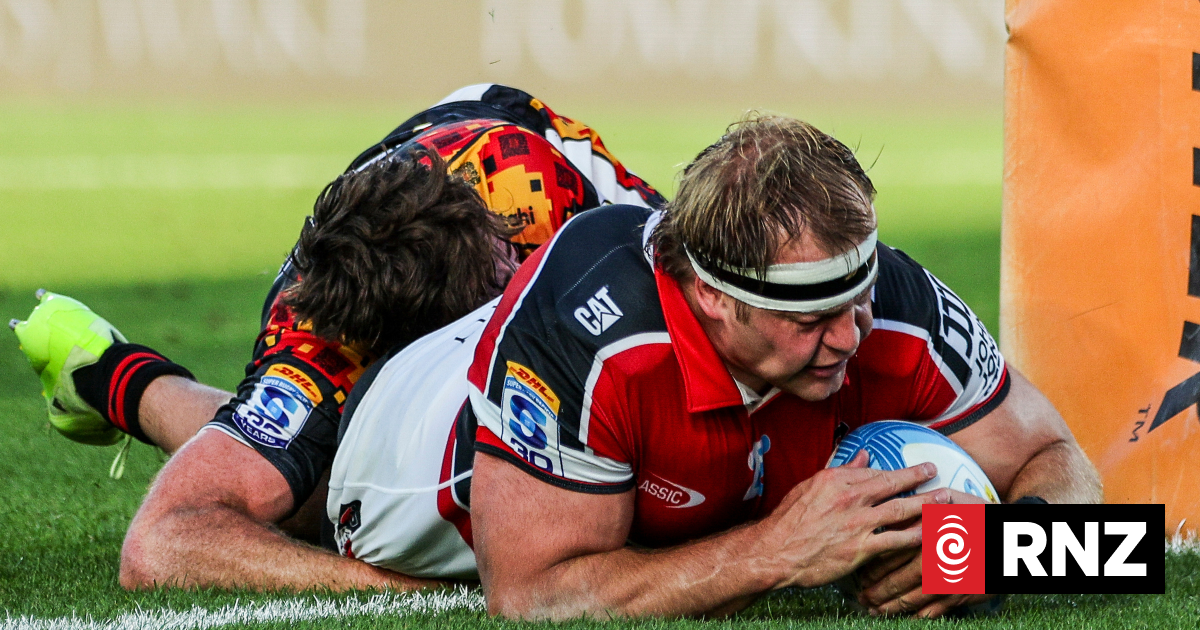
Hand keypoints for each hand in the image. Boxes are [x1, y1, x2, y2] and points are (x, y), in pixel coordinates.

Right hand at [756, 451, 950, 589]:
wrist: (776, 551)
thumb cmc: (788, 520)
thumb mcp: (810, 487)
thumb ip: (840, 472)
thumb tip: (863, 456)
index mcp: (837, 480)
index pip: (876, 472)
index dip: (899, 471)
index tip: (914, 468)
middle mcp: (851, 498)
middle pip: (894, 485)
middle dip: (919, 478)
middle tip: (937, 472)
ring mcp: (858, 523)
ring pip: (902, 510)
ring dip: (927, 504)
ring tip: (946, 499)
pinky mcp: (861, 548)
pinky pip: (896, 541)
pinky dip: (916, 537)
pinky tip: (931, 535)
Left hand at [857, 489, 990, 617]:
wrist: (1008, 536)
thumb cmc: (977, 514)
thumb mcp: (947, 500)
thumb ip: (918, 506)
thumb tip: (891, 506)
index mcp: (925, 533)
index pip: (888, 553)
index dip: (871, 566)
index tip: (860, 575)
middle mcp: (932, 557)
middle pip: (896, 579)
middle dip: (875, 591)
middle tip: (861, 598)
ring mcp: (946, 579)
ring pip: (911, 597)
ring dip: (891, 606)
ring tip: (876, 610)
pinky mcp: (960, 593)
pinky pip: (933, 609)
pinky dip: (917, 615)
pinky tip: (905, 616)